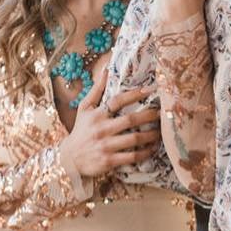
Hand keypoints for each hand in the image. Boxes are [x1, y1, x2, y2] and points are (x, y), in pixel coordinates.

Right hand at [59, 63, 162, 177]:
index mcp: (96, 115)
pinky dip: (145, 153)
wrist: (69, 159)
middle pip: (130, 120)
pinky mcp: (109, 161)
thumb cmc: (80, 131)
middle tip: (161, 113)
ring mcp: (106, 146)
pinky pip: (132, 157)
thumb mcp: (84, 109)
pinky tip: (152, 148)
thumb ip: (96, 90)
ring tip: (160, 131)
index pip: (117, 101)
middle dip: (148, 115)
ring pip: (134, 139)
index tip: (149, 89)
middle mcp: (101, 129)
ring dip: (150, 135)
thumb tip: (107, 69)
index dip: (134, 94)